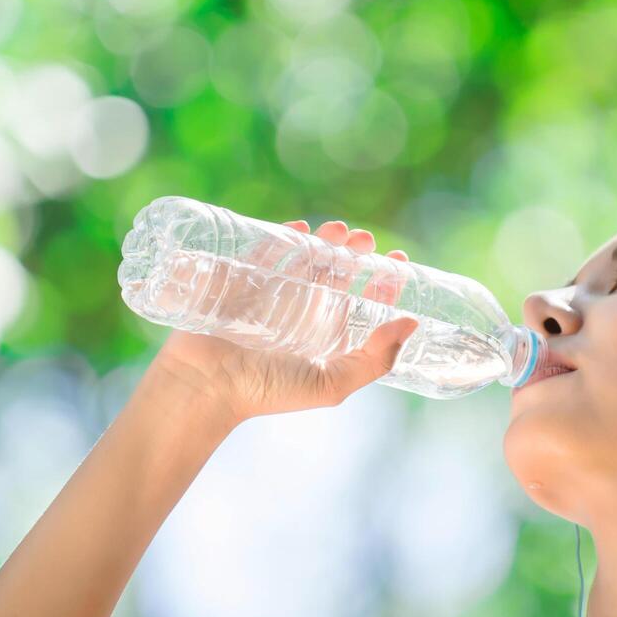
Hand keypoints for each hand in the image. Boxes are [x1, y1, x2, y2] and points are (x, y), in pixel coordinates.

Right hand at [148, 219, 418, 422]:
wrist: (205, 386)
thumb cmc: (267, 391)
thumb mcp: (331, 383)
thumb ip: (373, 360)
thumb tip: (411, 322)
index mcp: (324, 334)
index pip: (360, 299)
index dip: (381, 280)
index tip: (398, 263)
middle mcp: (300, 310)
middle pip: (334, 270)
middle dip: (354, 252)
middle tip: (366, 240)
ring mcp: (270, 292)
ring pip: (304, 255)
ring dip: (324, 238)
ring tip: (340, 230)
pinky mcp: (241, 279)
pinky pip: (264, 249)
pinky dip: (283, 233)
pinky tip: (300, 226)